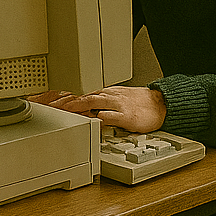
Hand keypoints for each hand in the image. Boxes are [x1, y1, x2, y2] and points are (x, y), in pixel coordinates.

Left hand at [46, 85, 167, 132]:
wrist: (160, 104)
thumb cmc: (139, 103)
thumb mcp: (118, 98)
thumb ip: (102, 103)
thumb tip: (86, 110)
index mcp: (107, 93)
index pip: (85, 95)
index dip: (70, 99)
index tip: (56, 104)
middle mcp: (110, 97)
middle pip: (86, 97)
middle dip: (69, 102)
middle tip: (55, 107)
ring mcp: (118, 106)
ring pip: (94, 102)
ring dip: (79, 106)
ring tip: (66, 111)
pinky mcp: (126, 116)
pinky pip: (110, 116)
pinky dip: (99, 119)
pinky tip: (89, 122)